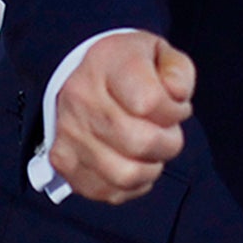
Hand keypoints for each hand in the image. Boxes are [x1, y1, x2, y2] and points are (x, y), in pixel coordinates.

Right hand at [50, 32, 194, 204]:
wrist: (80, 73)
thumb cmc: (126, 66)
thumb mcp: (160, 52)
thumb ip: (178, 71)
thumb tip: (177, 94)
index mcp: (107, 62)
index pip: (150, 102)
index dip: (175, 111)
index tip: (176, 105)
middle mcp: (81, 97)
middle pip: (141, 143)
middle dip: (169, 142)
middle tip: (168, 130)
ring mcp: (69, 133)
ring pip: (126, 174)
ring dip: (151, 167)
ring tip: (152, 148)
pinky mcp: (64, 162)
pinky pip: (109, 191)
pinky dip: (132, 185)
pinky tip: (135, 162)